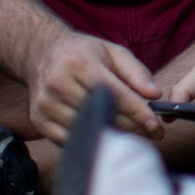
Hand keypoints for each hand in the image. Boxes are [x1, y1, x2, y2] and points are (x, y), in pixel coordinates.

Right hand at [26, 31, 163, 144]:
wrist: (42, 53)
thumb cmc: (84, 53)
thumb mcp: (113, 52)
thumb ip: (136, 72)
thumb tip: (155, 94)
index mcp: (80, 64)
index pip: (115, 94)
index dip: (137, 112)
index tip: (156, 126)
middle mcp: (59, 84)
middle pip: (101, 115)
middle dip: (131, 127)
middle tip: (153, 134)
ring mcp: (45, 104)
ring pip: (85, 130)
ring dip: (112, 136)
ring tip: (133, 136)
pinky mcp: (38, 119)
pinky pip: (67, 140)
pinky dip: (89, 142)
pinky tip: (106, 138)